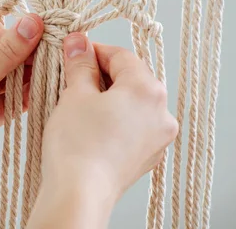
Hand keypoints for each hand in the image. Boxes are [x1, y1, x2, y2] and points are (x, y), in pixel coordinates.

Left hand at [0, 14, 43, 198]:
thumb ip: (8, 51)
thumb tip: (33, 22)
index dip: (11, 36)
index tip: (36, 44)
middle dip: (22, 58)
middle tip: (51, 60)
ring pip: (2, 80)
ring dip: (23, 80)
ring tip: (50, 77)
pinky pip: (1, 104)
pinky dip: (18, 101)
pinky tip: (39, 96)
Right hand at [40, 33, 177, 210]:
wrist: (80, 194)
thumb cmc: (77, 144)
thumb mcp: (75, 94)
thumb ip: (81, 64)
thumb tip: (79, 42)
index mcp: (147, 90)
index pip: (122, 55)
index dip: (94, 50)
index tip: (74, 50)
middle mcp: (162, 112)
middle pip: (132, 78)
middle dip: (102, 73)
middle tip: (73, 75)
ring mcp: (158, 137)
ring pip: (133, 102)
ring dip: (110, 95)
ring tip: (80, 100)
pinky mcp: (149, 156)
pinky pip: (134, 125)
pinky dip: (116, 118)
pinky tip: (92, 124)